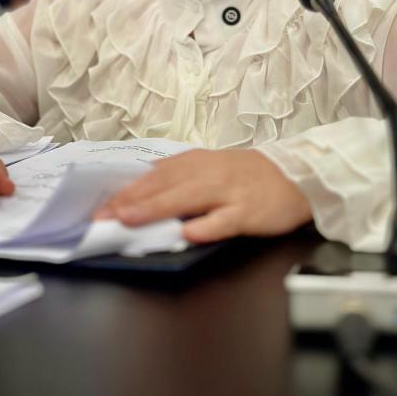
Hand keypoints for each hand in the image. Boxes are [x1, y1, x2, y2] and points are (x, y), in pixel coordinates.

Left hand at [93, 148, 311, 242]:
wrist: (295, 177)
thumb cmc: (247, 176)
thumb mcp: (210, 168)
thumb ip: (179, 178)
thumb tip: (140, 192)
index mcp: (197, 162)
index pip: (155, 175)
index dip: (126, 190)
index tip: (100, 206)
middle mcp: (209, 174)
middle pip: (165, 185)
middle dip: (131, 200)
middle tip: (103, 215)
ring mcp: (228, 193)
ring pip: (188, 198)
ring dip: (157, 208)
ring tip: (131, 218)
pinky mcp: (247, 212)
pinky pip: (224, 219)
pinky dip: (206, 226)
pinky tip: (187, 233)